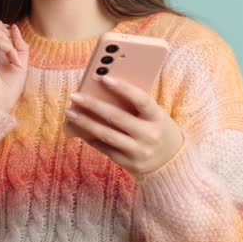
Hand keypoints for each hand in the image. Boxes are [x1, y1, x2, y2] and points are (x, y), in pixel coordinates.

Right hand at [0, 19, 28, 113]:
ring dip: (9, 41)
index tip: (16, 46)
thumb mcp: (19, 62)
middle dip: (8, 33)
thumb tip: (13, 26)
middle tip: (15, 51)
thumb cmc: (8, 89)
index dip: (6, 31)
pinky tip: (14, 62)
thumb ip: (18, 44)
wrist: (0, 103)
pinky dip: (9, 49)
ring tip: (15, 57)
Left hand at [64, 75, 185, 177]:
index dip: (124, 88)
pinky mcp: (130, 164)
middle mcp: (149, 135)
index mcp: (158, 118)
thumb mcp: (155, 116)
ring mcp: (139, 151)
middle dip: (93, 105)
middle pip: (117, 117)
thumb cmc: (157, 129)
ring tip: (70, 112)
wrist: (172, 163)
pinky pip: (106, 149)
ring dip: (85, 123)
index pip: (141, 99)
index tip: (104, 77)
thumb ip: (135, 105)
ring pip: (107, 135)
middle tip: (74, 96)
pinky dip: (91, 137)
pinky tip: (79, 129)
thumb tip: (103, 91)